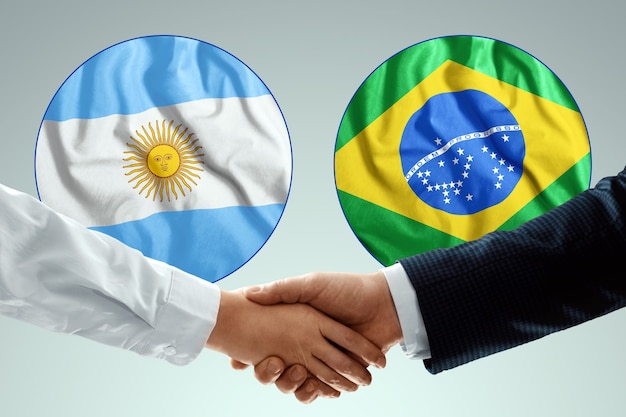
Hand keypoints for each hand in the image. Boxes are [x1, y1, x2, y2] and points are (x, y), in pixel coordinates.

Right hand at [206, 288, 385, 392]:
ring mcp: (323, 360)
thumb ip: (282, 290)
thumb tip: (250, 294)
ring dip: (293, 384)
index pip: (265, 342)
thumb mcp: (311, 284)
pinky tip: (315, 387)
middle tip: (274, 365)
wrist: (386, 304)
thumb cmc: (348, 289)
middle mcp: (307, 343)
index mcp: (297, 323)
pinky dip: (317, 392)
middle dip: (270, 373)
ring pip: (298, 382)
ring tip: (297, 374)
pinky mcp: (341, 373)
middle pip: (278, 368)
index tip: (237, 361)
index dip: (250, 354)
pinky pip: (323, 389)